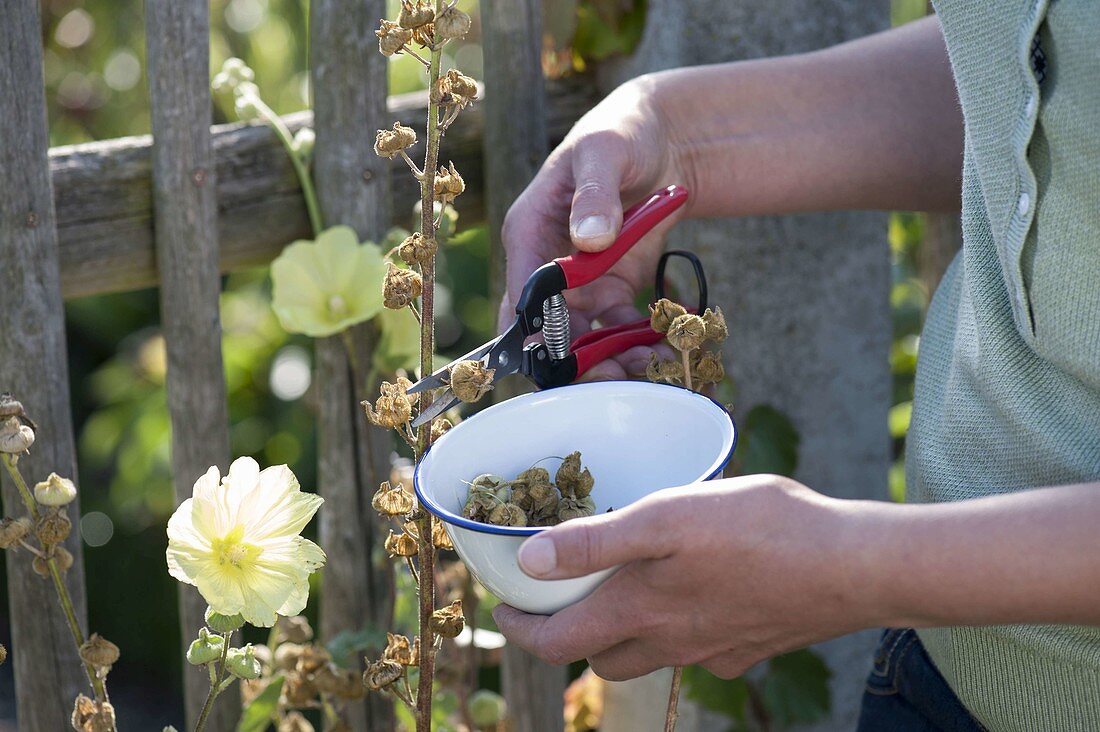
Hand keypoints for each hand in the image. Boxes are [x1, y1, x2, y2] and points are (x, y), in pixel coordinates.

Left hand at [493, 475, 878, 680]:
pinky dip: (677, 628)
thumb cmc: (761, 530)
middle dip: (571, 632)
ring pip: (648, 654)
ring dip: (624, 631)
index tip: (505, 608)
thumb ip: (595, 543)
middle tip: (565, 593)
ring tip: (627, 586)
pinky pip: (697, 648)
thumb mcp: (667, 516)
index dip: (521, 630)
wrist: (853, 567)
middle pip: (599, 657)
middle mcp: (670, 644)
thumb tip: (530, 563)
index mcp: (640, 611)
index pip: (557, 643)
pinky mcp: (750, 646)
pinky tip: (697, 589)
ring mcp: (713, 651)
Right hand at [498, 76, 690, 378]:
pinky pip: (620, 327)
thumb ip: (595, 194)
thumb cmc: (620, 134)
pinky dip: (639, 345)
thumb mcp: (604, 154)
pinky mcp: (613, 287)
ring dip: (612, 360)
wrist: (660, 137)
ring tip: (650, 371)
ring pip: (584, 337)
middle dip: (577, 360)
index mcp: (529, 231)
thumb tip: (588, 238)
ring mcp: (580, 280)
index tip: (561, 359)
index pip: (521, 292)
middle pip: (548, 328)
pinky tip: (666, 354)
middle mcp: (547, 263)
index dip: (535, 330)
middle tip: (613, 381)